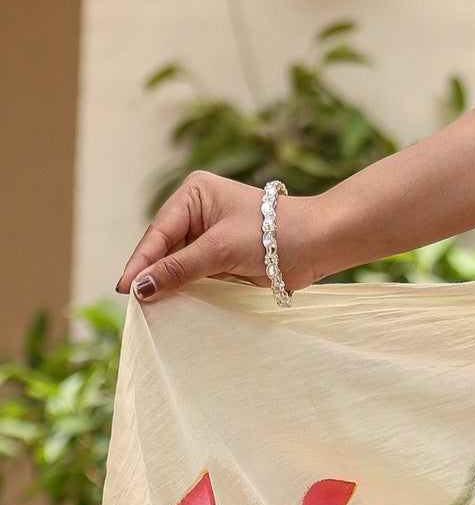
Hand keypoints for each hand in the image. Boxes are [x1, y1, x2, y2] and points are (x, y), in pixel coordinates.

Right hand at [117, 173, 321, 304]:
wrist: (320, 243)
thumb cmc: (273, 234)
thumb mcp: (221, 249)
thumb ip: (180, 268)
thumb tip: (141, 288)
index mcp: (194, 194)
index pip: (159, 232)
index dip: (141, 262)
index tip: (124, 289)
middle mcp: (198, 211)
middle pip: (165, 248)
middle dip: (152, 275)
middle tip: (134, 305)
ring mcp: (210, 235)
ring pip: (179, 264)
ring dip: (169, 284)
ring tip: (149, 310)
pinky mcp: (223, 256)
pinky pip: (197, 275)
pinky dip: (188, 290)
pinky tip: (174, 306)